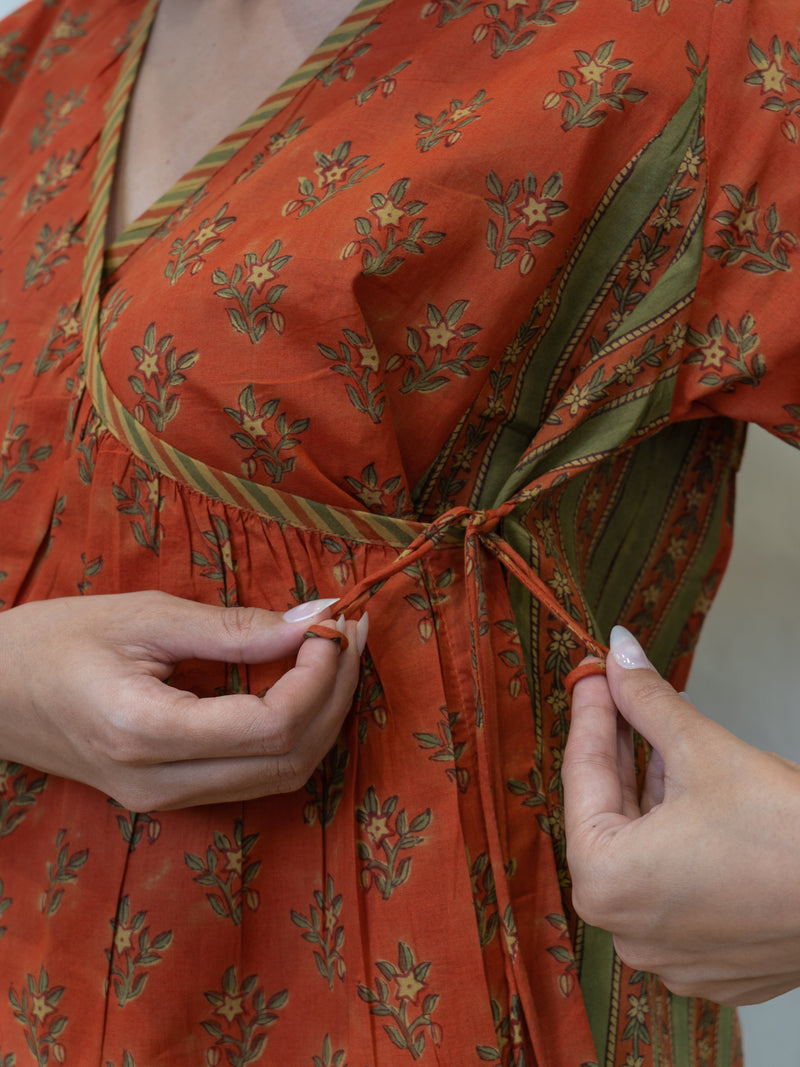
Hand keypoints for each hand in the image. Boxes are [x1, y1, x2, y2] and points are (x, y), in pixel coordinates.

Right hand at [0, 591, 366, 810]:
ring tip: (334, 654)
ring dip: (321, 716)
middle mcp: (160, 783)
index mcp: (146, 732)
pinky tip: (299, 685)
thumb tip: (313, 621)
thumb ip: (234, 628)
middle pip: (289, 760)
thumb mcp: (145, 617)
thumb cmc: (53, 640)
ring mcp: (164, 799)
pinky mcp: (167, 795)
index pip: (272, 725)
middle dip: (336, 695)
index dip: (319, 675)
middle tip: (350, 632)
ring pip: (279, 777)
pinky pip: (253, 776)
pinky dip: (291, 733)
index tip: (333, 625)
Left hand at [563, 626, 799, 1005]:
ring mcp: (667, 951)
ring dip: (646, 788)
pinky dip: (673, 834)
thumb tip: (618, 654)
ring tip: (654, 731)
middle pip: (607, 812)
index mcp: (605, 883)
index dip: (591, 711)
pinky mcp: (706, 958)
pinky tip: (685, 789)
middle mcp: (625, 928)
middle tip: (618, 691)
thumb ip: (647, 701)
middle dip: (618, 747)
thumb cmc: (791, 841)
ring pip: (640, 847)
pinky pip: (671, 882)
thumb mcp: (702, 750)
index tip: (592, 674)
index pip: (582, 774)